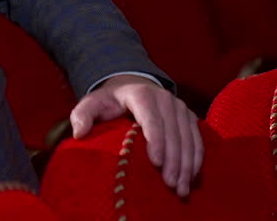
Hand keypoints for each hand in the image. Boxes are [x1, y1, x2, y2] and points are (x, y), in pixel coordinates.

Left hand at [69, 74, 202, 196]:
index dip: (156, 141)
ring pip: (188, 138)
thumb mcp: (92, 103)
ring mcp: (180, 108)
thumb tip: (79, 133)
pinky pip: (197, 140)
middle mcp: (165, 99)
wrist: (132, 87)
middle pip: (173, 132)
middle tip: (170, 184)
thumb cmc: (110, 100)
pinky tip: (192, 178)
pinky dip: (196, 160)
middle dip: (174, 160)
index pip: (152, 119)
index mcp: (141, 94)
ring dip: (187, 165)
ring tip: (181, 188)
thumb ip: (82, 114)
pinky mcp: (189, 118)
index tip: (156, 163)